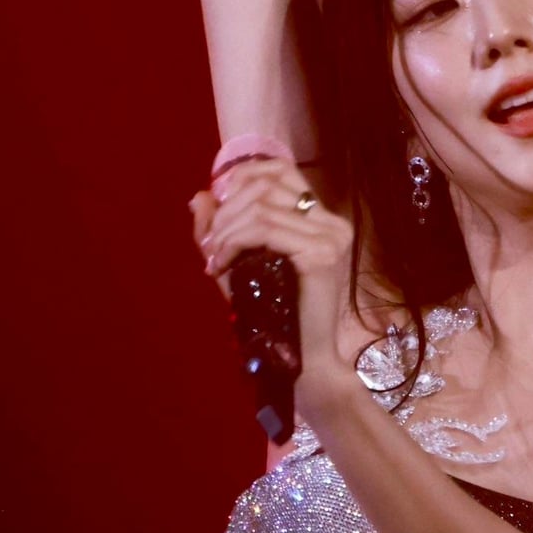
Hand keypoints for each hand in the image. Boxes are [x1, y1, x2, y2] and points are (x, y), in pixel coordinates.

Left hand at [189, 159, 352, 393]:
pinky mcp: (321, 255)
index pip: (281, 171)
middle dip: (226, 211)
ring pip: (261, 207)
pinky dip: (233, 243)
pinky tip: (220, 266)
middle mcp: (333, 223)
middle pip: (267, 185)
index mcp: (322, 219)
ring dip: (225, 230)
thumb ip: (221, 230)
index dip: (242, 179)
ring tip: (213, 258)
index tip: (219, 212)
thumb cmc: (274, 318)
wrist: (302, 361)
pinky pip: (265, 230)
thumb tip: (199, 196)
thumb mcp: (240, 267)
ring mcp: (331, 238)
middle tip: (209, 245)